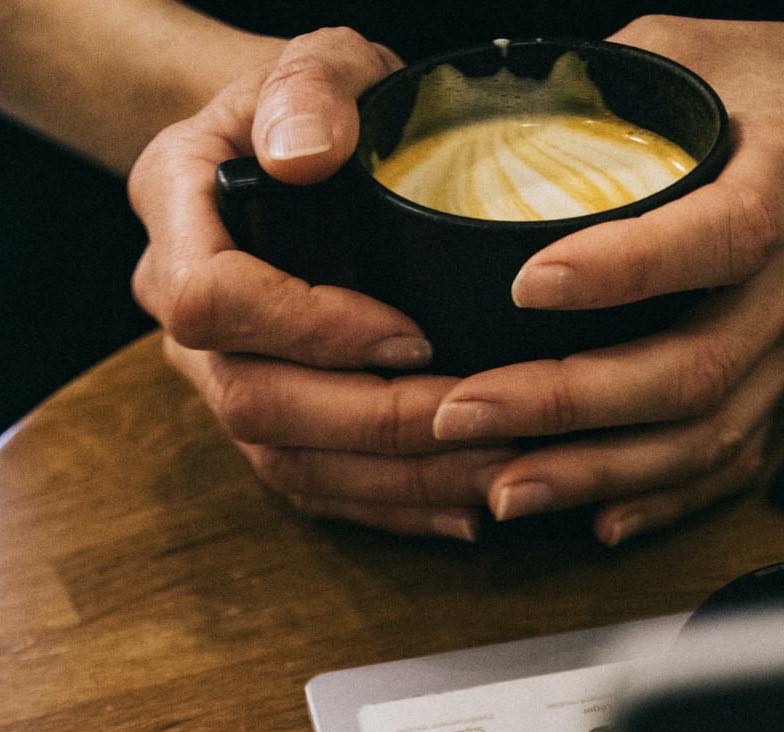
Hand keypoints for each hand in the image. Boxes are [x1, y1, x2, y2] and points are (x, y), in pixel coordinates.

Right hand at [129, 27, 512, 541]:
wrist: (303, 161)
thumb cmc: (318, 112)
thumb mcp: (319, 63)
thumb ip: (312, 90)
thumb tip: (305, 155)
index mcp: (178, 219)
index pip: (214, 300)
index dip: (309, 329)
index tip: (410, 332)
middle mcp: (186, 321)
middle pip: (256, 403)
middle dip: (377, 423)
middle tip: (481, 419)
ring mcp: (224, 381)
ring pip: (289, 463)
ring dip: (397, 480)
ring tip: (494, 477)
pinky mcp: (273, 426)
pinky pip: (317, 488)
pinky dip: (393, 505)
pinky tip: (466, 505)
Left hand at [430, 14, 783, 543]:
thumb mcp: (702, 51)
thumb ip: (604, 87)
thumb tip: (491, 127)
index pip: (720, 235)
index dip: (627, 269)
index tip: (526, 286)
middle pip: (695, 369)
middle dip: (570, 404)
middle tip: (463, 414)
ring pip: (707, 436)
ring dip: (599, 472)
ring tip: (505, 488)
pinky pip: (732, 464)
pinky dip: (663, 502)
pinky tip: (596, 520)